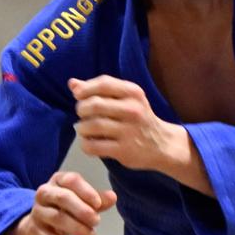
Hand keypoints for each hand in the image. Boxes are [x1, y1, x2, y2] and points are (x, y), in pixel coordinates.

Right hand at [2, 169, 118, 234]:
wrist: (40, 226)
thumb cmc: (65, 209)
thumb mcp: (83, 201)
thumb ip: (98, 199)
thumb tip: (113, 197)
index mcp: (58, 180)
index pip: (71, 180)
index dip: (86, 191)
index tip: (98, 204)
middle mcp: (45, 193)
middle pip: (62, 197)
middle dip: (82, 210)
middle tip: (97, 221)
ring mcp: (37, 212)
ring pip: (57, 218)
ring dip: (77, 228)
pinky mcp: (34, 231)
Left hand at [69, 75, 188, 173]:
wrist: (162, 144)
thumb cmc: (138, 118)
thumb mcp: (125, 99)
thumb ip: (100, 91)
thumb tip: (72, 84)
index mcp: (133, 93)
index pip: (104, 84)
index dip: (85, 89)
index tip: (79, 96)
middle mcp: (133, 110)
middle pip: (94, 105)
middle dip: (81, 109)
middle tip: (82, 115)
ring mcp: (129, 132)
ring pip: (92, 126)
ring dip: (81, 128)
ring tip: (84, 129)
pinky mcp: (124, 151)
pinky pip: (94, 146)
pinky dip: (85, 144)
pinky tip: (88, 142)